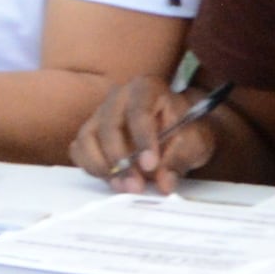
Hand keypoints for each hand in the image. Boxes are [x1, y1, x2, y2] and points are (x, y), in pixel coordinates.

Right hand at [69, 76, 223, 192]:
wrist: (179, 127)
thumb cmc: (186, 127)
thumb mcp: (195, 141)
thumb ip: (179, 159)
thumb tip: (164, 182)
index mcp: (147, 88)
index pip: (139, 111)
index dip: (143, 139)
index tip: (150, 165)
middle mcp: (118, 97)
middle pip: (109, 126)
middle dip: (121, 160)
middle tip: (136, 184)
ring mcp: (101, 114)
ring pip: (88, 138)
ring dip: (103, 166)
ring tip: (124, 185)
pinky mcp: (91, 133)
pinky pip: (79, 150)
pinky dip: (91, 167)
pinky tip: (113, 179)